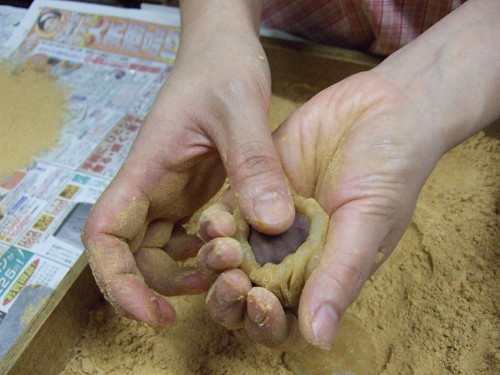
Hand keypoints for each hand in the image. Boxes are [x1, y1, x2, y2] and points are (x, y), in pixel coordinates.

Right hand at [82, 2, 294, 327]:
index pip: (105, 233)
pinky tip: (236, 251)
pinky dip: (206, 252)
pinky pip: (188, 235)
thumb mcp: (241, 109)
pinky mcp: (191, 192)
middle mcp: (151, 187)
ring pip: (161, 250)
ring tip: (231, 272)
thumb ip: (253, 163)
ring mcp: (170, 191)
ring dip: (188, 271)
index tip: (149, 311)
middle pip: (132, 253)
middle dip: (161, 285)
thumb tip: (271, 225)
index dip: (116, 280)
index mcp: (146, 168)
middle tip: (214, 289)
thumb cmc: (220, 66)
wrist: (222, 48)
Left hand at [198, 69, 447, 348]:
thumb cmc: (389, 172)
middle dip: (231, 296)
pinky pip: (225, 216)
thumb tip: (319, 340)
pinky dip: (215, 224)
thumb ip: (341, 275)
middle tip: (231, 278)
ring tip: (222, 243)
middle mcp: (290, 256)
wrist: (381, 110)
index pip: (283, 320)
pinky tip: (215, 219)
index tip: (260, 301)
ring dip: (217, 260)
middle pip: (246, 295)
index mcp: (320, 275)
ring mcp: (269, 224)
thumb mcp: (370, 223)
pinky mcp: (254, 190)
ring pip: (228, 259)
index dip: (265, 323)